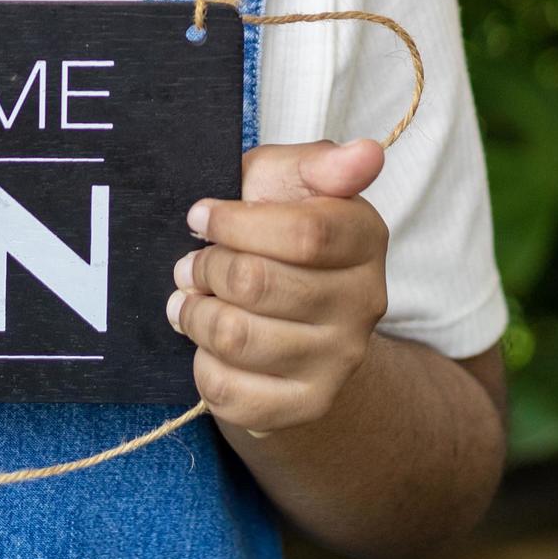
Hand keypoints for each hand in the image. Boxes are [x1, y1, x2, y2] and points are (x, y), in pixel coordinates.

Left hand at [169, 139, 388, 435]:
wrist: (299, 323)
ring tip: (192, 300)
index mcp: (365, 237)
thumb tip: (365, 153)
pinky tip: (208, 346)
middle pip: (257, 284)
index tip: (201, 215)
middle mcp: (365, 302)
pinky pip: (230, 391)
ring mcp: (339, 360)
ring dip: (195, 314)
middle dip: (206, 268)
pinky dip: (203, 365)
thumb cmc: (280, 238)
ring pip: (236, 337)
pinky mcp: (307, 405)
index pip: (304, 233)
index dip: (235, 223)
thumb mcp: (287, 184)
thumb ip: (318, 165)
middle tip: (193, 263)